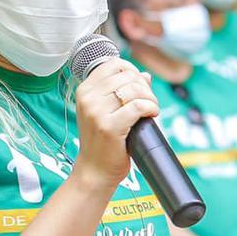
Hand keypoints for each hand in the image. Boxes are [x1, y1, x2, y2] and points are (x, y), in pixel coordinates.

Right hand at [71, 59, 158, 189]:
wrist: (94, 170)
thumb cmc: (102, 142)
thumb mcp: (106, 111)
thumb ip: (122, 91)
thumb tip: (145, 75)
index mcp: (85, 90)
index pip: (114, 64)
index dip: (133, 71)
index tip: (140, 86)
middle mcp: (88, 97)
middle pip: (128, 76)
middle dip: (145, 88)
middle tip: (148, 103)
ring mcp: (96, 112)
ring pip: (134, 89)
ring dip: (150, 98)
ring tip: (151, 110)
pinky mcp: (109, 126)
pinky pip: (138, 106)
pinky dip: (150, 108)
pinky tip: (151, 115)